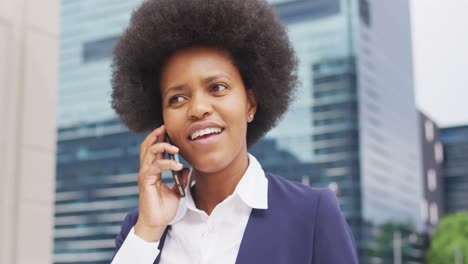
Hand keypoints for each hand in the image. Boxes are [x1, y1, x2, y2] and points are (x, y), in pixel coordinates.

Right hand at [134, 125, 188, 241]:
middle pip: (146, 146)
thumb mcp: (177, 191)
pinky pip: (155, 167)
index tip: (167, 129)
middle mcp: (146, 170)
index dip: (158, 138)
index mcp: (152, 170)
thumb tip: (187, 169)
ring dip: (162, 146)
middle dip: (156, 135)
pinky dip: (167, 163)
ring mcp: (145, 175)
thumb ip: (180, 179)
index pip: (152, 149)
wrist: (156, 223)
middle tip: (166, 128)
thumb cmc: (164, 209)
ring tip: (176, 148)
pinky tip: (178, 166)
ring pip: (149, 153)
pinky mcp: (146, 182)